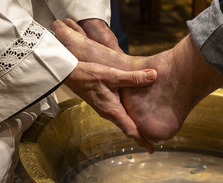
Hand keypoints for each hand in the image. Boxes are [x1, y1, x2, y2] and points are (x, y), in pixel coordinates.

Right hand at [54, 19, 222, 143]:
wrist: (69, 73)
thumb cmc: (88, 75)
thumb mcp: (113, 75)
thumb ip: (133, 77)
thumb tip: (153, 76)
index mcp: (112, 110)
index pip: (130, 130)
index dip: (142, 140)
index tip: (151, 150)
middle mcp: (108, 112)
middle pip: (127, 127)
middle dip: (140, 134)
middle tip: (154, 139)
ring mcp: (104, 108)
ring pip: (122, 119)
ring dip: (133, 124)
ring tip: (146, 125)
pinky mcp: (102, 102)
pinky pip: (118, 112)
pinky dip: (127, 114)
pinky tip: (133, 108)